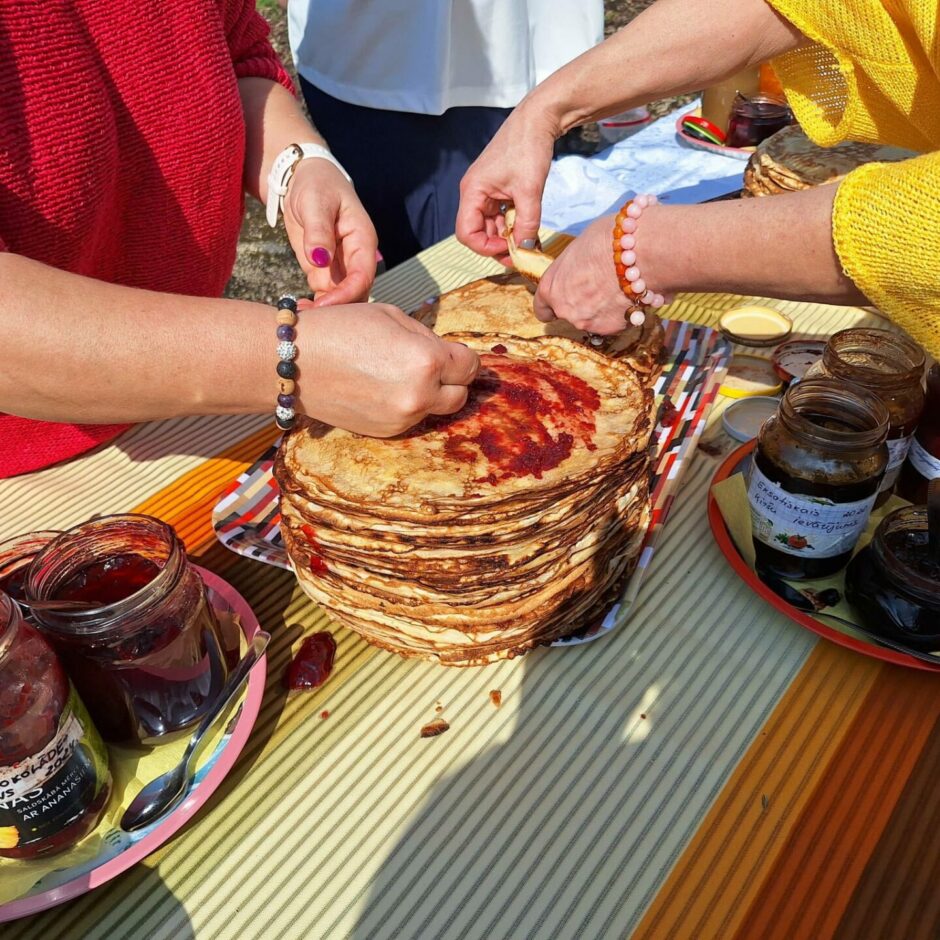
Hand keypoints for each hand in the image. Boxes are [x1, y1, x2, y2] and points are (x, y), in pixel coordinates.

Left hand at [283, 159, 377, 305]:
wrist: (303, 179)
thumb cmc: (315, 184)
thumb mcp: (315, 201)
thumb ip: (318, 231)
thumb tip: (319, 259)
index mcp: (362, 240)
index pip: (363, 275)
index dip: (346, 294)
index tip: (324, 305)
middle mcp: (356, 258)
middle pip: (356, 294)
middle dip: (336, 308)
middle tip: (308, 316)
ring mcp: (340, 267)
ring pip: (341, 300)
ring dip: (324, 311)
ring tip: (298, 316)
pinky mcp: (324, 272)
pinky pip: (324, 296)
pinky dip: (314, 305)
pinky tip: (297, 308)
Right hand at [295, 303, 479, 436]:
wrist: (295, 363)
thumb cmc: (341, 330)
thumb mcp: (392, 316)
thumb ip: (427, 338)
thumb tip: (447, 354)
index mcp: (427, 361)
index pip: (471, 366)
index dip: (462, 357)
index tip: (452, 353)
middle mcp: (420, 396)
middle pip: (460, 395)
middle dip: (451, 380)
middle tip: (431, 365)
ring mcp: (403, 418)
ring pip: (436, 409)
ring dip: (427, 394)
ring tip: (395, 373)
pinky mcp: (386, 432)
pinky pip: (412, 420)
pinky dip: (405, 406)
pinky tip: (380, 388)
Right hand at [456, 102, 557, 258]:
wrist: (538, 120)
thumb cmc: (528, 149)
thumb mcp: (529, 191)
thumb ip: (527, 224)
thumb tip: (525, 249)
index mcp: (472, 191)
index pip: (466, 233)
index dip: (485, 247)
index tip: (509, 247)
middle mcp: (474, 192)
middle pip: (478, 231)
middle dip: (498, 245)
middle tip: (522, 251)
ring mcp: (485, 190)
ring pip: (491, 224)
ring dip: (507, 236)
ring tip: (529, 241)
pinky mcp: (497, 188)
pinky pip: (500, 214)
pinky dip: (513, 224)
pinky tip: (528, 228)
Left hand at [533, 214, 629, 333]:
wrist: (638, 251)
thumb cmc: (605, 241)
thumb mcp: (576, 249)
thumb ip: (571, 268)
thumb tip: (579, 269)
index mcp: (551, 288)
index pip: (542, 309)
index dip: (552, 306)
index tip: (558, 304)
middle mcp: (566, 310)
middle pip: (569, 314)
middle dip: (582, 304)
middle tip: (598, 286)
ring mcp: (589, 322)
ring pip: (593, 320)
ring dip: (602, 309)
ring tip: (617, 288)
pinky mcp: (613, 328)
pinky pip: (615, 323)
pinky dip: (621, 313)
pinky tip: (629, 295)